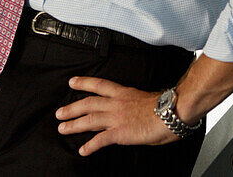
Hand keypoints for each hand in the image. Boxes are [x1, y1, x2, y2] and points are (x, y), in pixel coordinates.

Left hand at [56, 77, 176, 155]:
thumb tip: (134, 112)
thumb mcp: (147, 101)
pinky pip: (100, 140)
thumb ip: (135, 106)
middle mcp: (117, 104)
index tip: (73, 82)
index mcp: (124, 93)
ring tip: (63, 129)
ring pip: (89, 120)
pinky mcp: (120, 132)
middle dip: (72, 108)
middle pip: (88, 103)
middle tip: (60, 113)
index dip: (84, 83)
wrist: (173, 111)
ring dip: (74, 125)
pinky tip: (83, 150)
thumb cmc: (167, 107)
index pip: (100, 85)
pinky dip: (90, 146)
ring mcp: (117, 118)